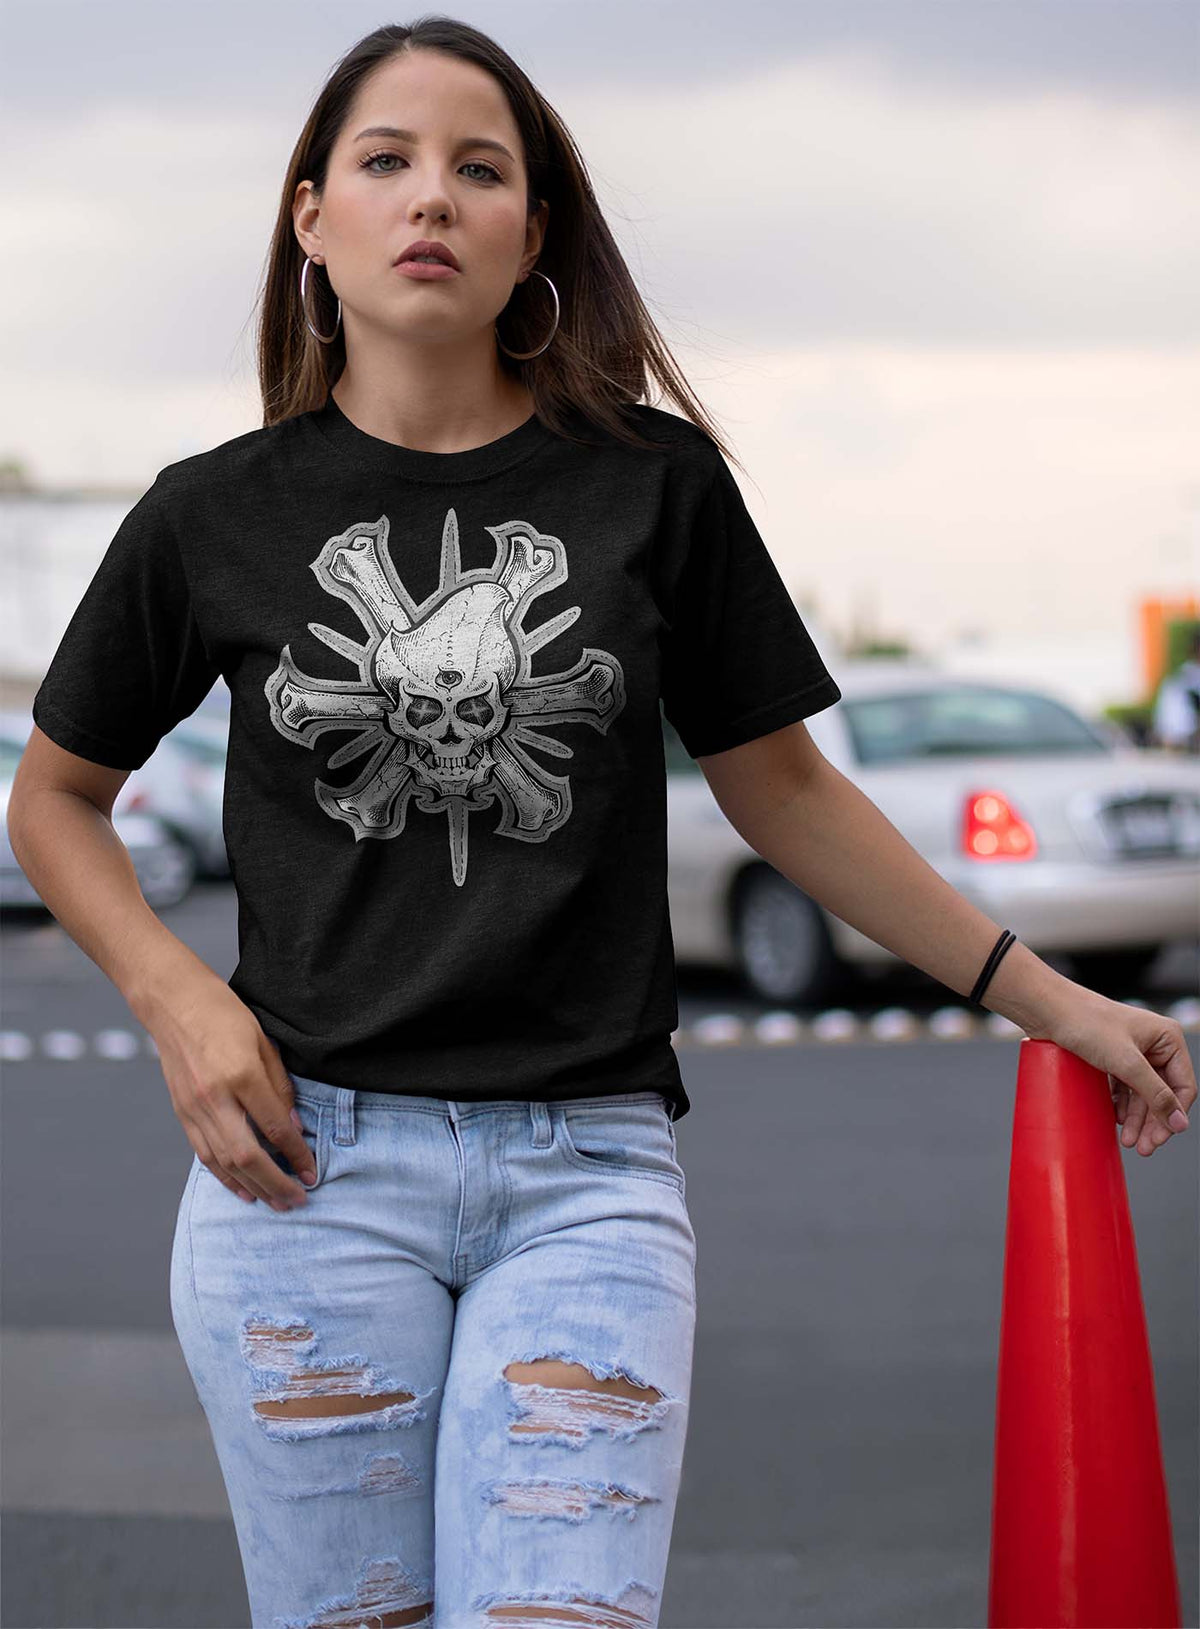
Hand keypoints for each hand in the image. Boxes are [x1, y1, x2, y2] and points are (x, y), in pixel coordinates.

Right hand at [149, 971, 317, 1206]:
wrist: (174, 1002)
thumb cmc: (224, 1014)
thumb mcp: (264, 1041)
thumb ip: (279, 1086)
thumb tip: (293, 1126)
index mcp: (241, 1075)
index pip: (275, 1128)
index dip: (296, 1155)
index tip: (312, 1172)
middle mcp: (215, 1098)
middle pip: (248, 1156)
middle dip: (276, 1183)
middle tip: (297, 1201)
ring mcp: (195, 1109)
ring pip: (224, 1162)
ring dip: (252, 1187)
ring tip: (275, 1203)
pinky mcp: (182, 1113)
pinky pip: (204, 1154)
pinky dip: (224, 1177)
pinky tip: (242, 1189)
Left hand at [1030, 983, 1195, 1157]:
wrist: (1047, 1010)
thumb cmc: (1086, 1024)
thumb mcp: (1126, 1063)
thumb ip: (1155, 1094)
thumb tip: (1179, 1123)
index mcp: (1167, 1038)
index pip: (1182, 1086)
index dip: (1173, 1115)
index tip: (1160, 1138)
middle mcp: (1153, 1043)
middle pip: (1161, 1092)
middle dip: (1152, 1121)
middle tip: (1143, 1147)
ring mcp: (1132, 1050)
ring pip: (1141, 1093)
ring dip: (1136, 1118)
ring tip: (1127, 1141)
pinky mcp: (1111, 1056)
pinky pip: (1123, 1087)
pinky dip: (1121, 1105)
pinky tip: (1117, 1120)